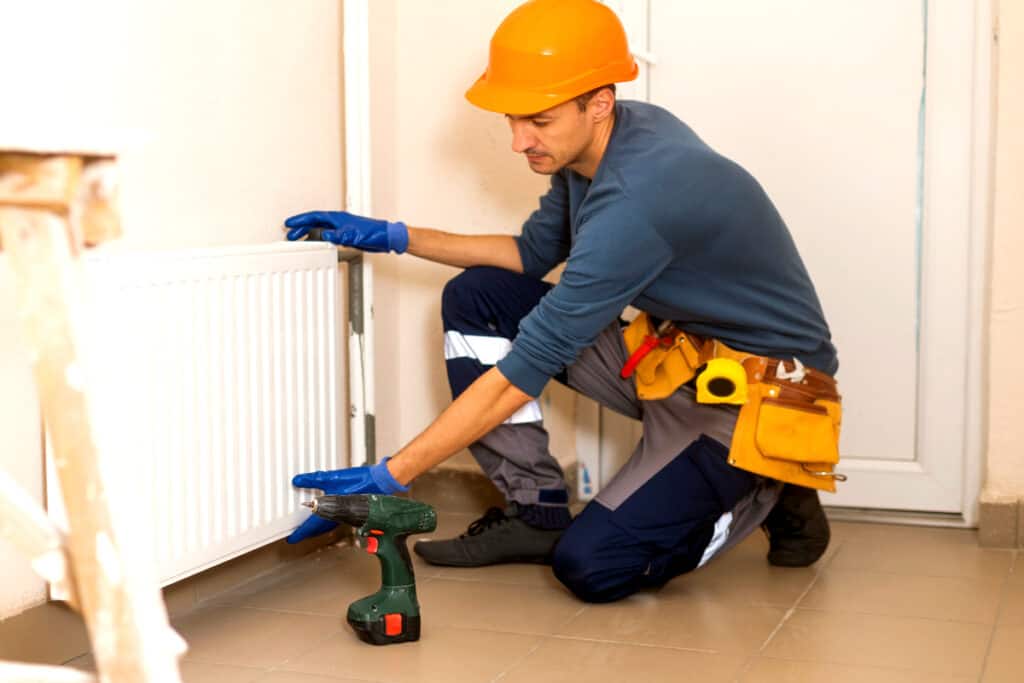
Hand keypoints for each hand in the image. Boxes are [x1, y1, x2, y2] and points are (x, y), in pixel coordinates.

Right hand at [284, 210, 408, 253]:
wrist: (386, 237)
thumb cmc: (374, 232)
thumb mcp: (354, 235)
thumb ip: (338, 235)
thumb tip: (324, 235)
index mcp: (338, 218)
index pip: (315, 217)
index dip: (301, 220)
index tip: (290, 223)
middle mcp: (338, 222)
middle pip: (315, 223)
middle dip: (301, 227)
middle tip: (290, 234)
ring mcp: (342, 228)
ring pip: (320, 229)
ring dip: (309, 234)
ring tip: (299, 240)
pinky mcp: (346, 236)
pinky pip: (327, 236)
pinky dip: (319, 239)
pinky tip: (317, 244)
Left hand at [286, 458, 407, 543]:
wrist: (381, 482)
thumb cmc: (361, 481)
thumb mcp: (333, 477)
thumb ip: (313, 480)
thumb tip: (298, 481)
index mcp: (332, 510)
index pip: (311, 526)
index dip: (300, 533)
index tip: (292, 538)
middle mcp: (339, 516)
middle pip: (319, 530)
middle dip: (308, 533)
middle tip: (299, 534)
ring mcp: (346, 516)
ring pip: (327, 527)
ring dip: (317, 528)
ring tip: (309, 527)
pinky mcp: (352, 513)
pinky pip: (335, 521)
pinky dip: (326, 522)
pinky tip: (326, 516)